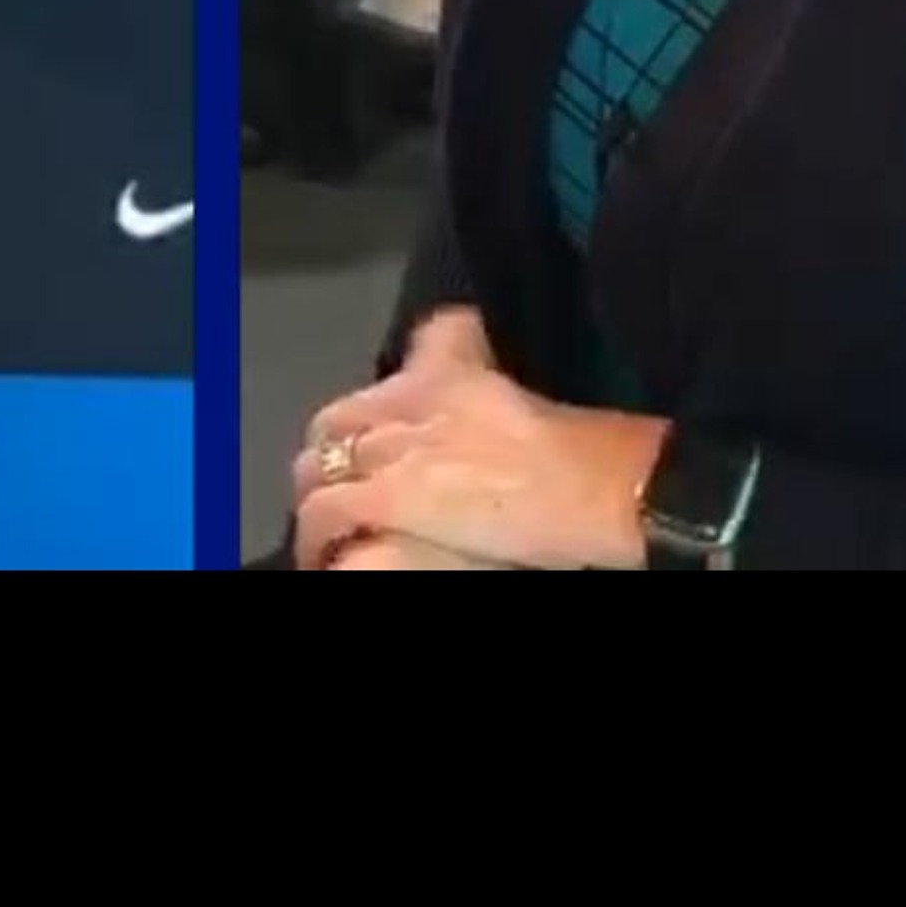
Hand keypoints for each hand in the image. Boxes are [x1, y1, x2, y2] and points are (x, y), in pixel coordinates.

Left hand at [292, 309, 664, 571]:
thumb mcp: (527, 401)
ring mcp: (394, 446)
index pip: (408, 351)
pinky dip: (318, 537)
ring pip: (317, 467)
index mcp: (452, 369)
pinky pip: (323, 513)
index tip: (382, 424)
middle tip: (343, 482)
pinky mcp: (387, 495)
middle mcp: (413, 396)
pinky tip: (326, 555)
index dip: (379, 401)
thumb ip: (490, 388)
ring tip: (327, 530)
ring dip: (319, 496)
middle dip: (331, 451)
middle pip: (337, 417)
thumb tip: (485, 396)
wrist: (589, 483)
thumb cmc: (578, 453)